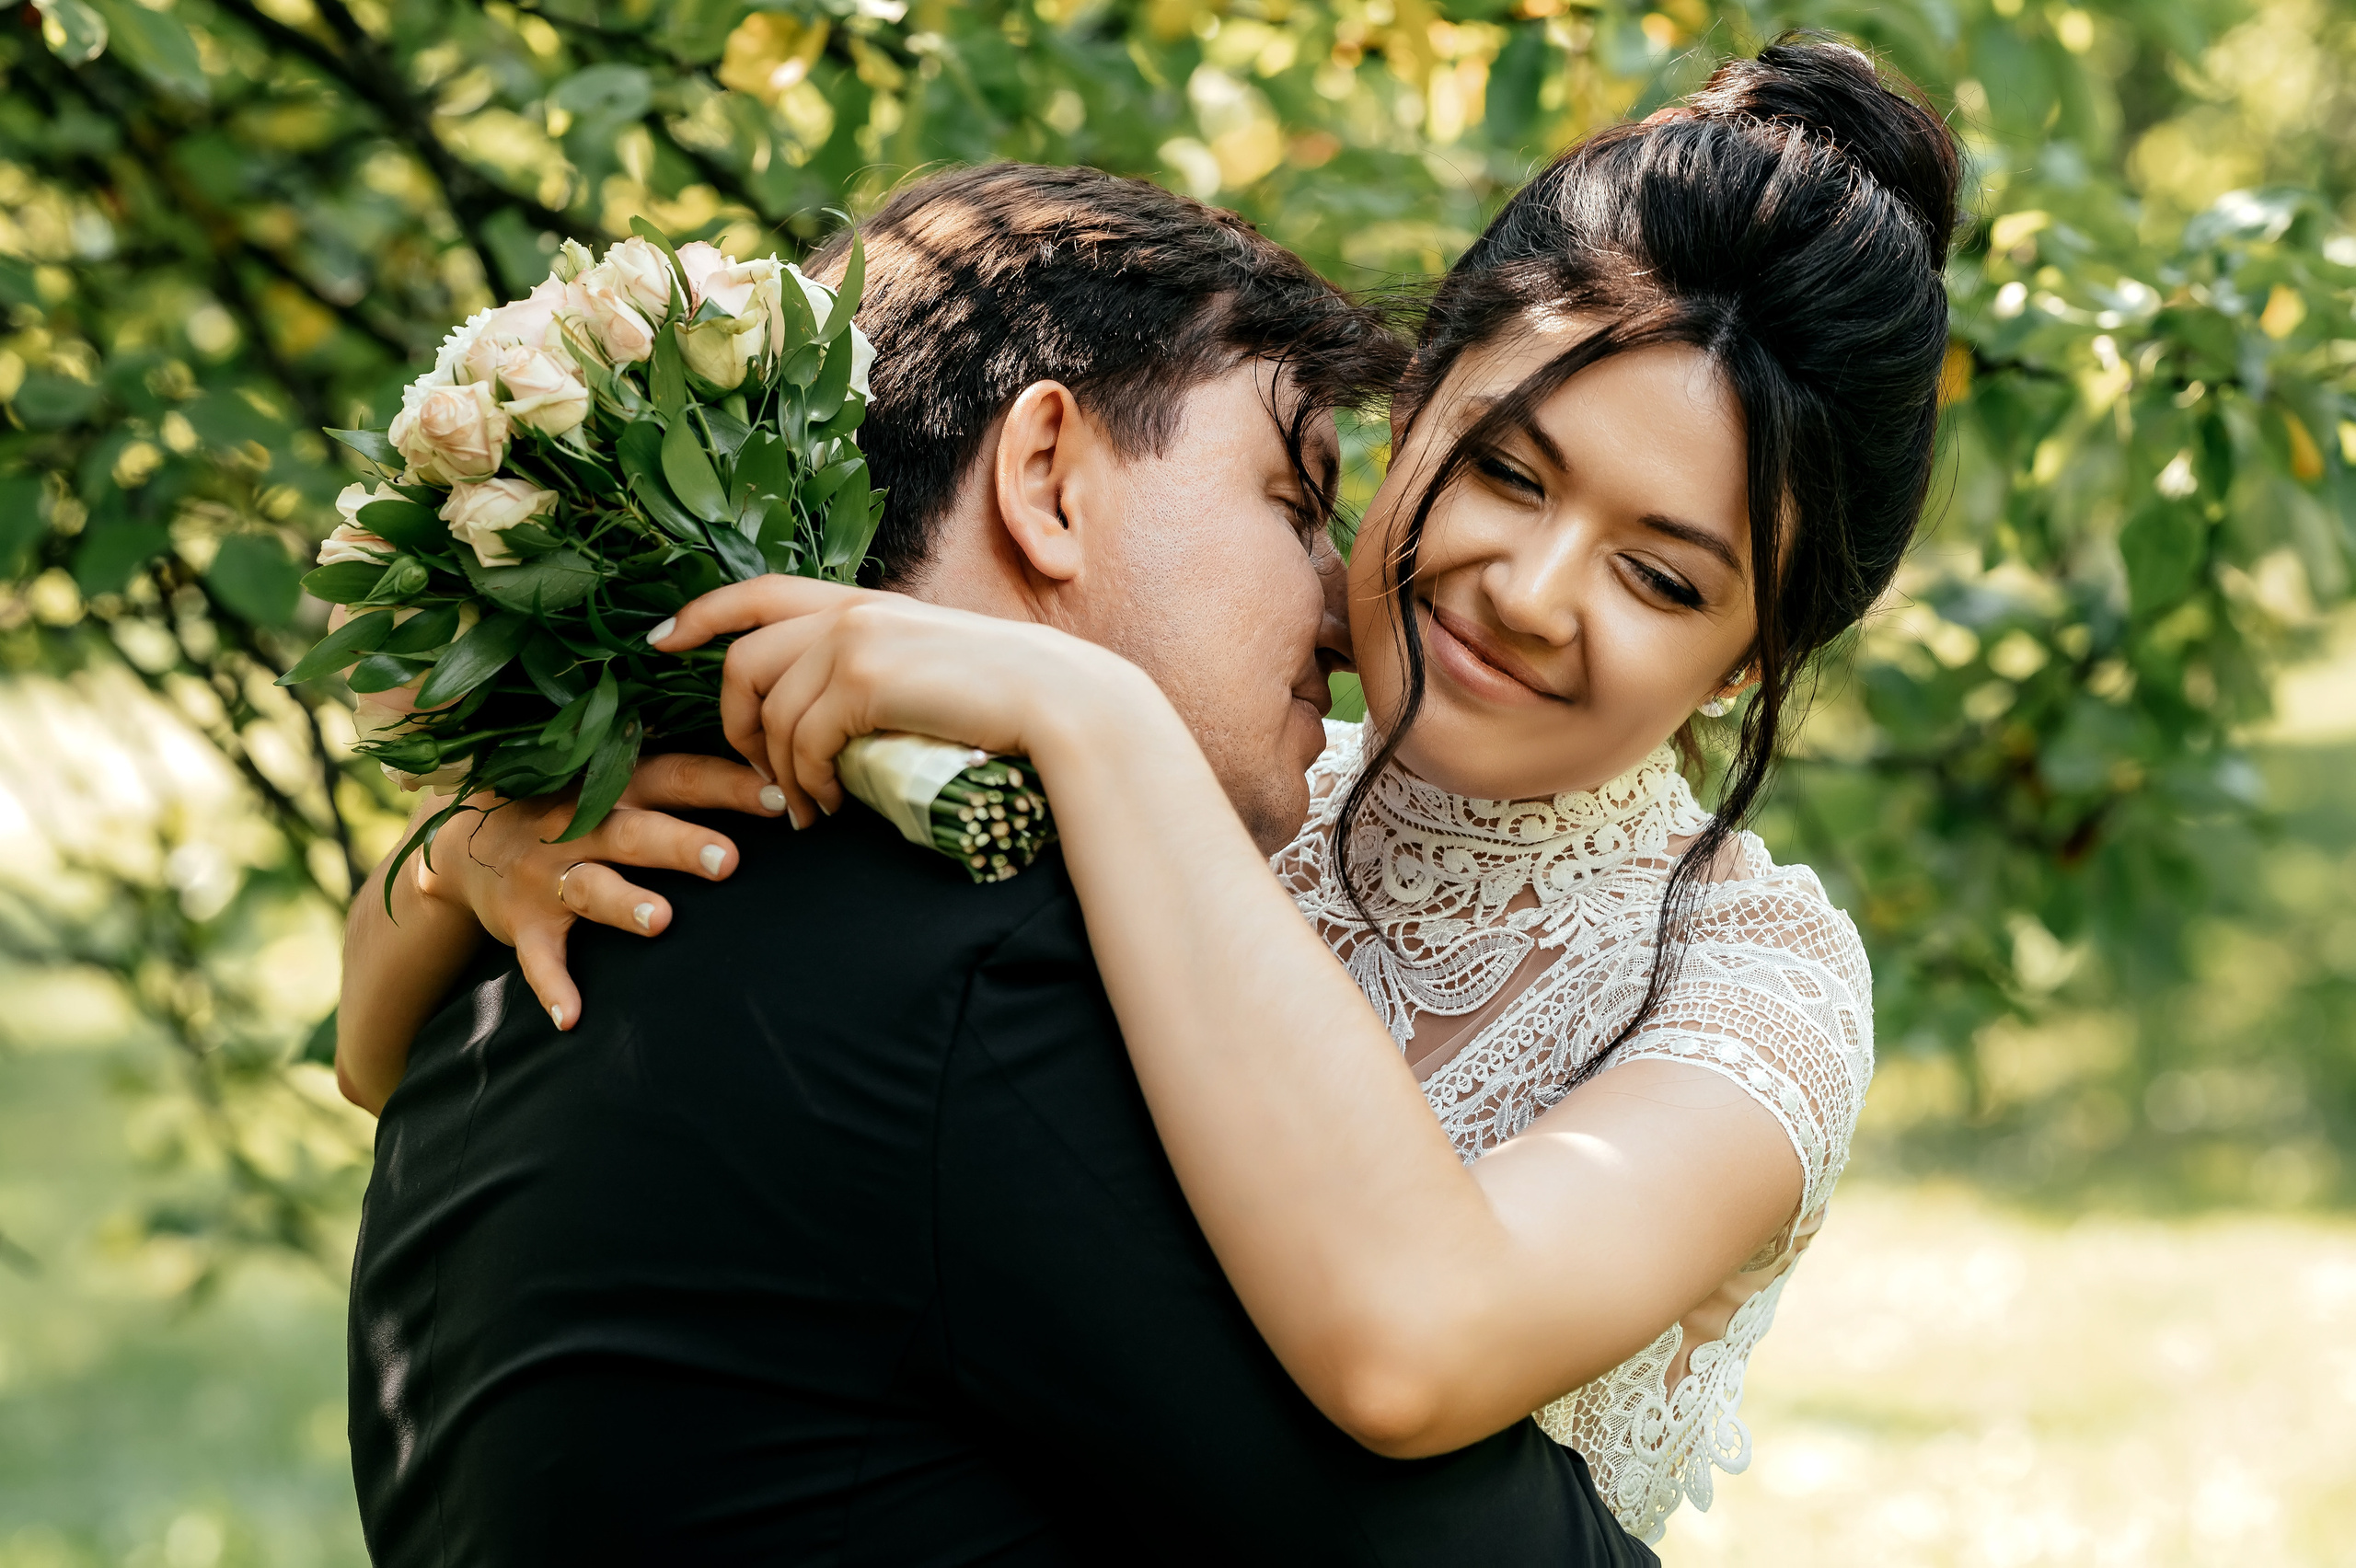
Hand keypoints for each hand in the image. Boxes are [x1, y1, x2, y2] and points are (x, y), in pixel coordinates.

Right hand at [414, 751, 782, 1029]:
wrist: (467, 841)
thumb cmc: (572, 807)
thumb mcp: (616, 782)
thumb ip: (681, 783)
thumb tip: (778, 775)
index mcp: (616, 786)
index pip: (680, 778)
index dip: (728, 786)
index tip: (778, 797)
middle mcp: (582, 826)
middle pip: (638, 833)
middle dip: (682, 845)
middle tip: (730, 861)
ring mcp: (551, 875)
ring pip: (593, 888)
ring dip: (626, 904)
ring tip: (662, 922)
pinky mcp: (525, 922)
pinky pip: (539, 958)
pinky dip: (553, 987)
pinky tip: (573, 1017)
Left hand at [654, 576, 1150, 829]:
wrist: (1058, 702)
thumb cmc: (1002, 698)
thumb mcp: (925, 668)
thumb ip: (870, 672)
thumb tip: (825, 716)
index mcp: (860, 602)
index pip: (757, 592)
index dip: (701, 614)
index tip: (662, 641)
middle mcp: (848, 610)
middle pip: (742, 662)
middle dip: (732, 726)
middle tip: (757, 776)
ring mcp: (854, 640)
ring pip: (768, 713)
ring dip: (777, 772)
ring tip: (805, 811)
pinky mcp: (864, 680)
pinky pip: (801, 742)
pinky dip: (805, 784)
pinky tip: (826, 809)